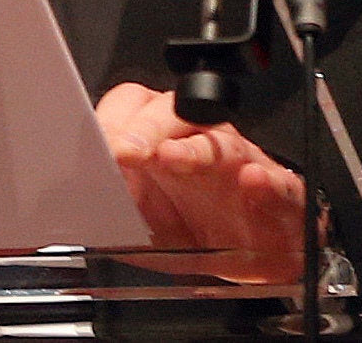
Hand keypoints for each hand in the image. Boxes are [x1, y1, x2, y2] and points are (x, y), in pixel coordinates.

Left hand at [96, 83, 308, 282]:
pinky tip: (254, 184)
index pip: (131, 109)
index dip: (111, 124)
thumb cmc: (201, 226)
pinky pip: (277, 181)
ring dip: (193, 149)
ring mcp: (238, 162)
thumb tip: (83, 213)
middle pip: (170, 113)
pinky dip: (267, 183)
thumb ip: (120, 214)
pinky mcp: (278, 190)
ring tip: (172, 157)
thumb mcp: (148, 227)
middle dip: (143, 130)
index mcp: (161, 142)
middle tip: (123, 152)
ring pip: (217, 141)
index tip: (92, 149)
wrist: (261, 253)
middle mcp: (199, 141)